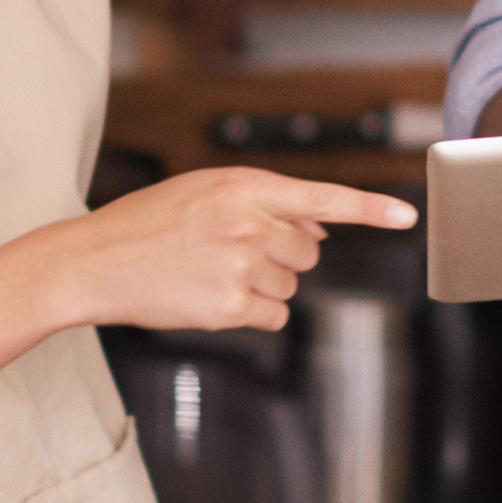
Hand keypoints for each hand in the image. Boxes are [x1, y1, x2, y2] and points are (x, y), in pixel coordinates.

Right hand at [57, 167, 405, 335]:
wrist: (92, 262)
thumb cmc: (148, 224)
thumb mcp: (205, 192)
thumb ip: (266, 203)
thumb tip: (323, 229)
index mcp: (243, 186)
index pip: (323, 198)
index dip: (371, 209)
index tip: (409, 216)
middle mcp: (248, 224)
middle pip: (309, 251)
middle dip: (283, 254)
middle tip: (233, 250)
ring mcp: (240, 267)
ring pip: (291, 285)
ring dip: (265, 283)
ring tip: (213, 271)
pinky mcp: (229, 307)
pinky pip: (273, 316)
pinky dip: (255, 313)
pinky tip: (214, 297)